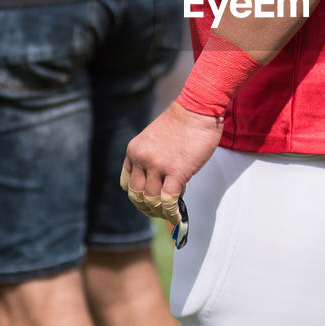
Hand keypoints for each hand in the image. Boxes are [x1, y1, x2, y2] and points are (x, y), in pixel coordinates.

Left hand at [121, 101, 223, 224]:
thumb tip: (163, 184)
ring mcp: (157, 166)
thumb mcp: (155, 138)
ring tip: (170, 214)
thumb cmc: (183, 122)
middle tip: (158, 212)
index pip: (126, 183)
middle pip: (137, 195)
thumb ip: (153, 158)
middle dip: (146, 208)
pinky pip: (169, 201)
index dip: (137, 196)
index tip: (147, 201)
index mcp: (134, 150)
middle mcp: (141, 159)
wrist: (197, 108)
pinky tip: (178, 217)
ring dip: (160, 211)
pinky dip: (172, 213)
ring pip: (152, 200)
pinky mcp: (176, 172)